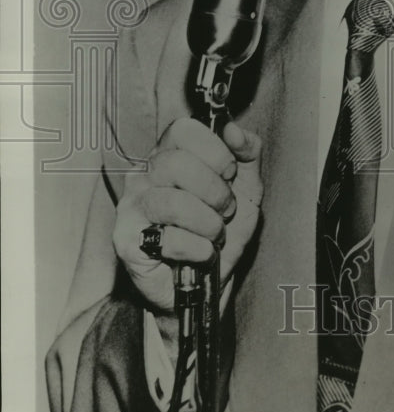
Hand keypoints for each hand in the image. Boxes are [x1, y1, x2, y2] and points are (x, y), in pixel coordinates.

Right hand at [112, 117, 262, 314]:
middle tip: (226, 210)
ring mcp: (132, 207)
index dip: (213, 149)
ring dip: (208, 223)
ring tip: (214, 234)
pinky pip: (168, 239)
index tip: (229, 172)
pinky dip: (198, 249)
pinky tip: (201, 254)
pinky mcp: (127, 240)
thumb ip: (248, 152)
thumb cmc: (223, 229)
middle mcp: (145, 175)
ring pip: (173, 202)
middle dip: (215, 191)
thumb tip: (233, 129)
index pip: (183, 129)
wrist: (209, 282)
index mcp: (171, 154)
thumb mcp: (248, 188)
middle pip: (178, 164)